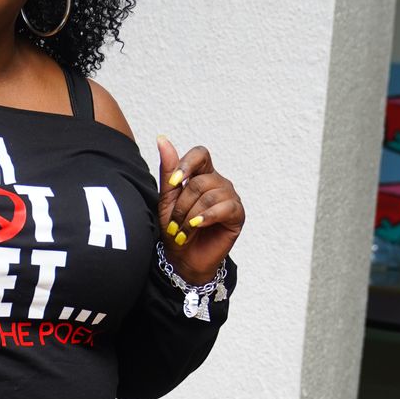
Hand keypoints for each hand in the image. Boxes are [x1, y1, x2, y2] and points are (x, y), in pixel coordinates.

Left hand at [156, 135, 244, 284]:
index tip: (173, 184)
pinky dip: (207, 217)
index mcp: (202, 174)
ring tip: (182, 232)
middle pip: (200, 181)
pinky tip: (197, 227)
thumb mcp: (167, 199)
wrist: (183, 259)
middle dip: (182, 205)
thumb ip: (168, 171)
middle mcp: (219, 182)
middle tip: (174, 224)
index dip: (186, 164)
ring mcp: (230, 197)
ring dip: (191, 216)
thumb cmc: (175, 229)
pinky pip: (225, 207)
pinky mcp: (237, 214)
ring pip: (210, 196)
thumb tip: (162, 139)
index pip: (200, 154)